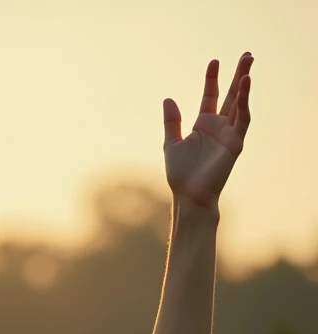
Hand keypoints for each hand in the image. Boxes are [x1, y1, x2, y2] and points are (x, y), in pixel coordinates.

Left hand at [163, 52, 253, 209]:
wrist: (189, 195)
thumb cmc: (180, 175)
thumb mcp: (172, 143)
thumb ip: (172, 121)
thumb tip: (168, 99)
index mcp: (203, 125)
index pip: (211, 96)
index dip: (212, 79)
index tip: (214, 62)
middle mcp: (218, 127)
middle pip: (230, 95)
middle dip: (238, 75)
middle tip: (246, 55)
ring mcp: (228, 134)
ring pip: (239, 103)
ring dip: (245, 84)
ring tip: (248, 63)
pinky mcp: (235, 143)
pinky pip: (242, 119)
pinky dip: (244, 102)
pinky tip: (245, 85)